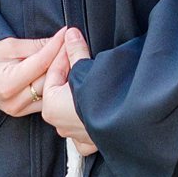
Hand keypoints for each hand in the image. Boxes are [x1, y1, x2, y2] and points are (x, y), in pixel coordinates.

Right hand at [0, 30, 70, 117]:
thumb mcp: (8, 45)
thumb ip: (35, 46)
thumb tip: (60, 40)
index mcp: (8, 84)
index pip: (42, 63)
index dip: (57, 45)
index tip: (68, 31)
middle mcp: (14, 102)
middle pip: (49, 79)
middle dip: (63, 59)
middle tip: (74, 43)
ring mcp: (17, 110)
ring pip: (49, 92)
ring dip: (60, 75)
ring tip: (70, 56)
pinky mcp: (20, 112)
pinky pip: (43, 100)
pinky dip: (52, 87)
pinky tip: (60, 73)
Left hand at [42, 34, 97, 155]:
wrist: (126, 123)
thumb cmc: (103, 97)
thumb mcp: (86, 68)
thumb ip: (76, 51)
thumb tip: (70, 34)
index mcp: (51, 104)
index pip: (54, 72)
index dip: (64, 54)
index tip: (72, 41)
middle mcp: (58, 122)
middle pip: (61, 91)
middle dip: (70, 74)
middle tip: (81, 56)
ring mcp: (73, 134)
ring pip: (70, 111)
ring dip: (77, 96)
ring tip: (90, 79)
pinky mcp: (89, 142)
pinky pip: (82, 131)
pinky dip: (84, 121)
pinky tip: (91, 112)